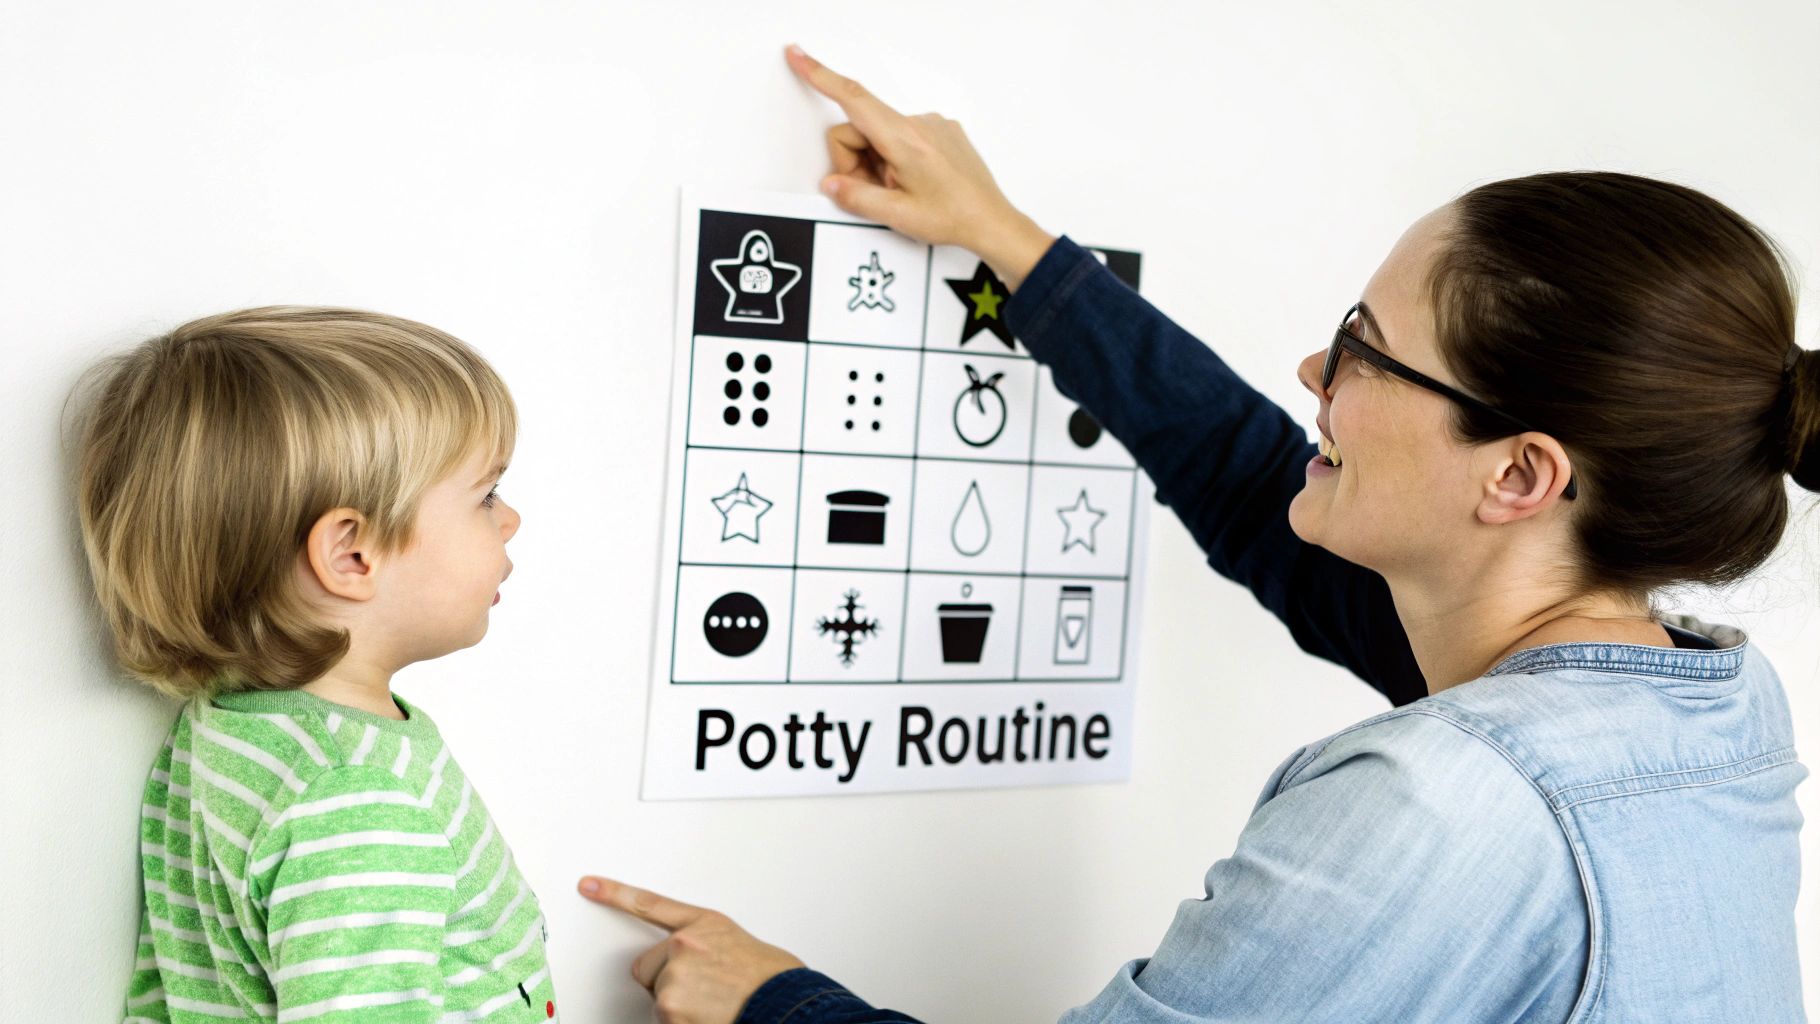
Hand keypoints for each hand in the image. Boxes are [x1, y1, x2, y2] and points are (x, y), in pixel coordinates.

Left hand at [578, 875, 804, 1023]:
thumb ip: (702, 946)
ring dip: (678, 1008)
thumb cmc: (768, 979)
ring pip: (658, 1000)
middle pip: (650, 970)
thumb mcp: (736, 944)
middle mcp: (683, 947)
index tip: (587, 885)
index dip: (614, 893)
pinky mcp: (671, 1011)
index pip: (649, 904)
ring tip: (714, 1005)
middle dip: (668, 982)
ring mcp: (674, 980)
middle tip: (706, 990)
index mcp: (701, 924)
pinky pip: (664, 1021)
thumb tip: (684, 961)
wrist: (785, 1003)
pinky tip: (708, 1017)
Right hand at [784, 44, 1054, 290]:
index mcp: (904, 140)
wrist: (992, 221)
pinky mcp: (940, 131)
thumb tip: (832, 183)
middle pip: (860, 129)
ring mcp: (932, 125)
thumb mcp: (897, 215)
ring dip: (879, 164)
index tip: (798, 55)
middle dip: (856, 162)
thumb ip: (856, 197)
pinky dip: (897, 159)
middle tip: (878, 193)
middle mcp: (918, 123)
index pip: (852, 99)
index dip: (820, 75)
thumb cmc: (954, 217)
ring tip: (902, 191)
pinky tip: (915, 181)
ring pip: (880, 135)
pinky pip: (901, 137)